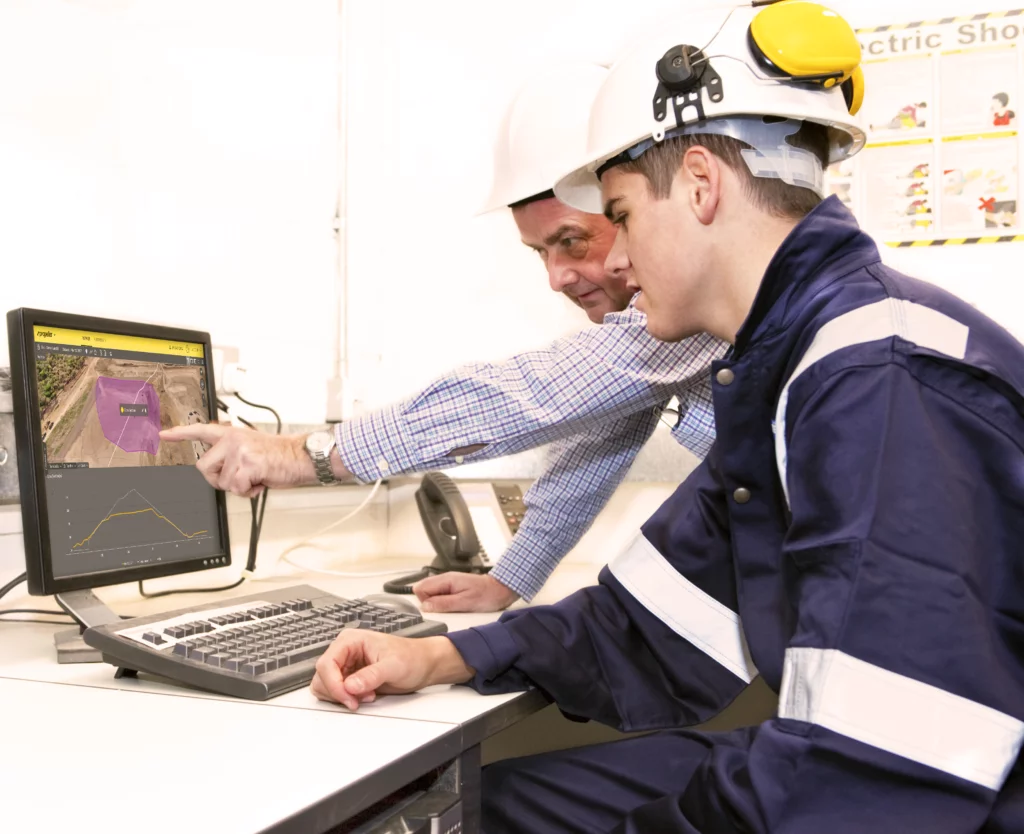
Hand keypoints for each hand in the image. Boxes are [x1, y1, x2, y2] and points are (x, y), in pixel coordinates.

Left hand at [160, 423, 316, 496]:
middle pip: (204, 467)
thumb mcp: (252, 447)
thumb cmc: (280, 456)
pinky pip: (236, 488)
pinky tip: (259, 482)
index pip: (201, 431)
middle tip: (238, 478)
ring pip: (222, 482)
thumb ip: (232, 454)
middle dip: (218, 480)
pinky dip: (248, 492)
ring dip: (238, 487)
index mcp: (232, 434)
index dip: (180, 434)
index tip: (164, 434)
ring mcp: (239, 451)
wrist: (301, 457)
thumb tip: (219, 470)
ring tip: (254, 478)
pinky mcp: (248, 464)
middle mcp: (233, 440)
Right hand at [311, 632, 473, 709]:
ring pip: (325, 686)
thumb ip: (371, 675)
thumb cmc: (412, 657)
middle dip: (338, 692)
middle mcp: (345, 652)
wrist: (424, 664)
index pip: (326, 664)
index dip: (333, 684)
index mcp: (350, 641)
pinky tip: (365, 695)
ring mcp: (346, 666)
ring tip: (366, 694)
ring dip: (342, 696)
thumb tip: (350, 685)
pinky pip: (336, 693)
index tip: (348, 698)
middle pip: (322, 677)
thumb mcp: (393, 666)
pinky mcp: (350, 678)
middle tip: (359, 699)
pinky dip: (346, 699)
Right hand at [413, 572, 519, 612]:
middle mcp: (445, 579)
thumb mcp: (465, 602)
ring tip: (452, 609)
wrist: (501, 590)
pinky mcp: (453, 589)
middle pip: (423, 591)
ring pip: (431, 595)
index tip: (435, 610)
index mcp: (446, 580)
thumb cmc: (487, 595)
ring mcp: (449, 584)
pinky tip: (454, 608)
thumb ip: (444, 603)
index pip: (420, 588)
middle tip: (445, 611)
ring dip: (437, 604)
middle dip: (430, 604)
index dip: (424, 601)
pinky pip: (441, 597)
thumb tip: (425, 606)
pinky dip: (444, 604)